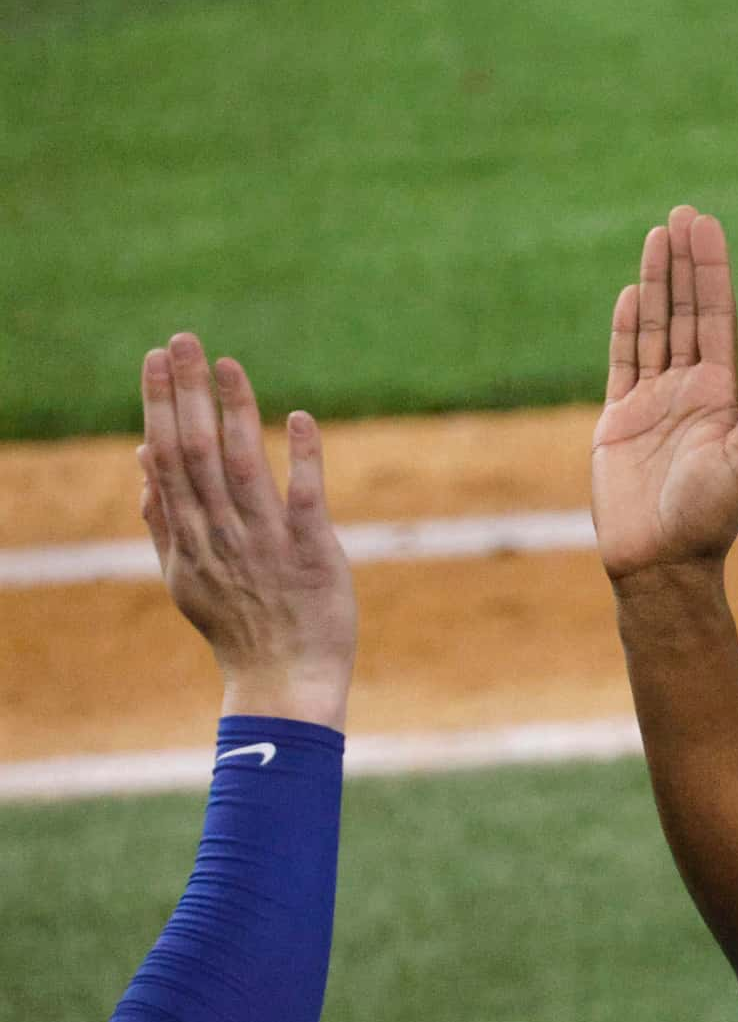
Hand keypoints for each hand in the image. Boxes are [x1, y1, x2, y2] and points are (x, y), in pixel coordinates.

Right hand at [138, 334, 356, 729]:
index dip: (159, 405)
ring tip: (228, 364)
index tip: (154, 360)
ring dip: (235, 411)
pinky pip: (306, 499)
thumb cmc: (238, 626)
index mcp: (189, 535)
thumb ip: (162, 518)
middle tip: (181, 340)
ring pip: (244, 466)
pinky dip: (303, 457)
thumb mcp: (184, 576)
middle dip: (185, 393)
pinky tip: (300, 418)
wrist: (282, 680)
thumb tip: (142, 458)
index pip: (166, 457)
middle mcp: (221, 533)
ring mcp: (266, 543)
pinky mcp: (312, 554)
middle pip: (197, 452)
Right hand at [591, 205, 737, 582]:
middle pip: (687, 313)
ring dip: (656, 283)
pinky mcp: (618, 419)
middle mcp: (691, 391)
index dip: (713, 273)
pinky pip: (622, 362)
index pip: (718, 319)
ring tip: (657, 235)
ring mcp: (653, 402)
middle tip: (683, 214)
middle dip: (685, 264)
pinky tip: (633, 292)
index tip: (707, 228)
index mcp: (725, 395)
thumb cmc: (712, 516)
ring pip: (654, 329)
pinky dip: (626, 327)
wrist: (662, 561)